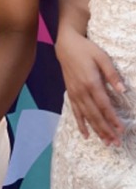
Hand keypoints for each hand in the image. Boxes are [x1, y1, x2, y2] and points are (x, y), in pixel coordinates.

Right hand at [56, 29, 125, 145]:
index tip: (121, 130)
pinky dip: (81, 124)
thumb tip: (122, 90)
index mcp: (91, 82)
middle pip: (95, 115)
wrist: (66, 45)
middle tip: (116, 143)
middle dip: (106, 130)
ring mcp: (75, 93)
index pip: (104, 105)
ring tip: (106, 142)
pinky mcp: (70, 93)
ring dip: (96, 130)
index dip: (113, 119)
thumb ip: (112, 74)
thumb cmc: (86, 49)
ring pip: (86, 116)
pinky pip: (75, 112)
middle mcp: (82, 91)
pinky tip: (86, 135)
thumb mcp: (102, 56)